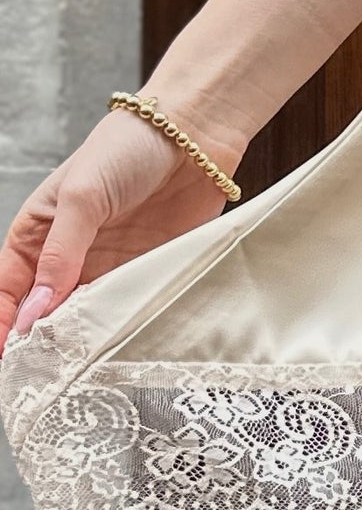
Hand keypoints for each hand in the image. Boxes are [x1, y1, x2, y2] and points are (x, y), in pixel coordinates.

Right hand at [0, 109, 248, 349]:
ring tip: (78, 370)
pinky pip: (129, 309)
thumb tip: (34, 312)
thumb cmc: (127, 149)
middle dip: (41, 343)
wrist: (195, 135)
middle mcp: (68, 256)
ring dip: (82, 342)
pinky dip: (121, 329)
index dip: (4, 323)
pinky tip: (117, 348)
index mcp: (37, 234)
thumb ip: (59, 256)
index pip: (8, 289)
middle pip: (44, 312)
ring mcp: (109, 266)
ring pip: (86, 318)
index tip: (8, 355)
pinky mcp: (147, 271)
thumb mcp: (82, 197)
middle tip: (44, 375)